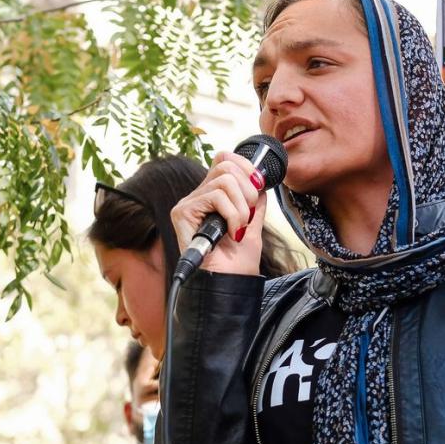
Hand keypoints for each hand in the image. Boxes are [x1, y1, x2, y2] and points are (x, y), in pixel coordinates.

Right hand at [170, 152, 266, 274]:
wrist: (230, 284)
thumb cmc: (237, 264)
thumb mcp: (253, 228)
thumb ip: (255, 206)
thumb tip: (262, 185)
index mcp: (212, 198)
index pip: (223, 160)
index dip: (244, 164)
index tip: (258, 184)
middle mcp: (198, 197)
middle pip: (225, 165)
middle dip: (248, 188)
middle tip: (250, 214)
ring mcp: (188, 204)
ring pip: (224, 181)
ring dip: (242, 207)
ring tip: (239, 229)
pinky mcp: (182, 212)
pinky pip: (216, 197)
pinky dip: (233, 214)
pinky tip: (231, 233)